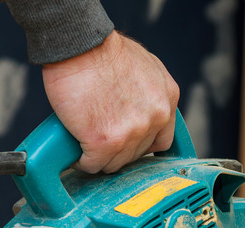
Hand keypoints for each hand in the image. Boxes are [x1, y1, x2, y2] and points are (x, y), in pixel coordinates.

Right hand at [42, 31, 179, 172]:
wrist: (80, 45)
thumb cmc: (103, 49)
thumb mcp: (146, 66)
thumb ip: (150, 92)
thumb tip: (140, 109)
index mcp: (167, 100)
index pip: (161, 141)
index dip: (140, 145)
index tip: (127, 144)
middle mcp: (155, 119)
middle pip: (136, 155)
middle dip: (118, 150)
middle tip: (100, 141)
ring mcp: (132, 133)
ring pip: (115, 164)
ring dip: (100, 158)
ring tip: (86, 147)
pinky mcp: (105, 142)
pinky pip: (93, 165)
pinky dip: (83, 162)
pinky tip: (77, 154)